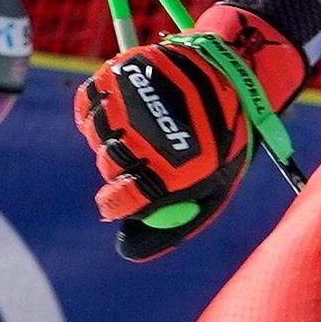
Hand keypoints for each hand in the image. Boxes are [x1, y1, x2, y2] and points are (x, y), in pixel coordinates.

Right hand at [74, 9, 296, 259]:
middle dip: (116, 168)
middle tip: (134, 158)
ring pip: (96, 132)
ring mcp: (131, 100)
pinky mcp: (120, 72)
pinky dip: (94, 109)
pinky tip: (116, 110)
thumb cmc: (221, 142)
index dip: (113, 204)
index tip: (110, 204)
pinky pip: (88, 100)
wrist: (233, 75)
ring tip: (136, 127)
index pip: (123, 198)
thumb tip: (125, 250)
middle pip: (108, 164)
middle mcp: (147, 134)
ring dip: (107, 136)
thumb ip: (169, 226)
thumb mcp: (209, 190)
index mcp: (174, 168)